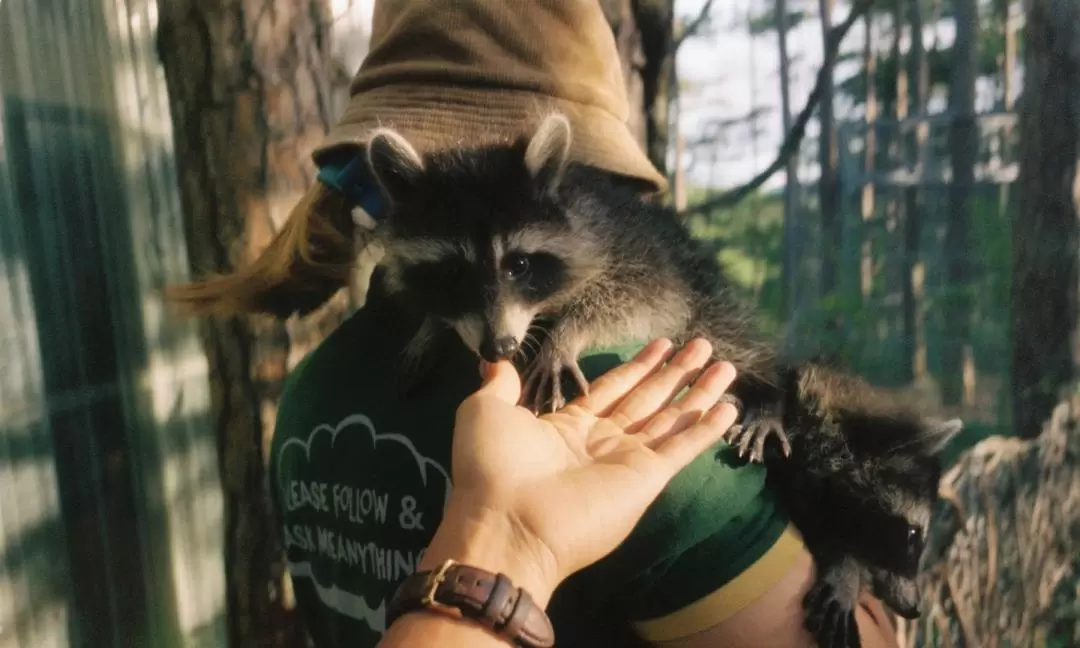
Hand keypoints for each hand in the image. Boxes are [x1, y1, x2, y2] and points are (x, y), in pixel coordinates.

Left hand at [426, 337, 738, 604]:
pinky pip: (682, 449)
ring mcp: (626, 463)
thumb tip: (495, 359)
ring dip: (697, 392)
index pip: (611, 390)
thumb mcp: (485, 411)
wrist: (506, 522)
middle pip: (647, 400)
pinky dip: (706, 428)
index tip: (660, 343)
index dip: (637, 367)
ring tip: (724, 365)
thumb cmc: (491, 466)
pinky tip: (728, 406)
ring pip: (670, 419)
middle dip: (673, 373)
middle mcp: (601, 444)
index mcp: (566, 428)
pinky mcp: (645, 480)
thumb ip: (501, 383)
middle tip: (701, 345)